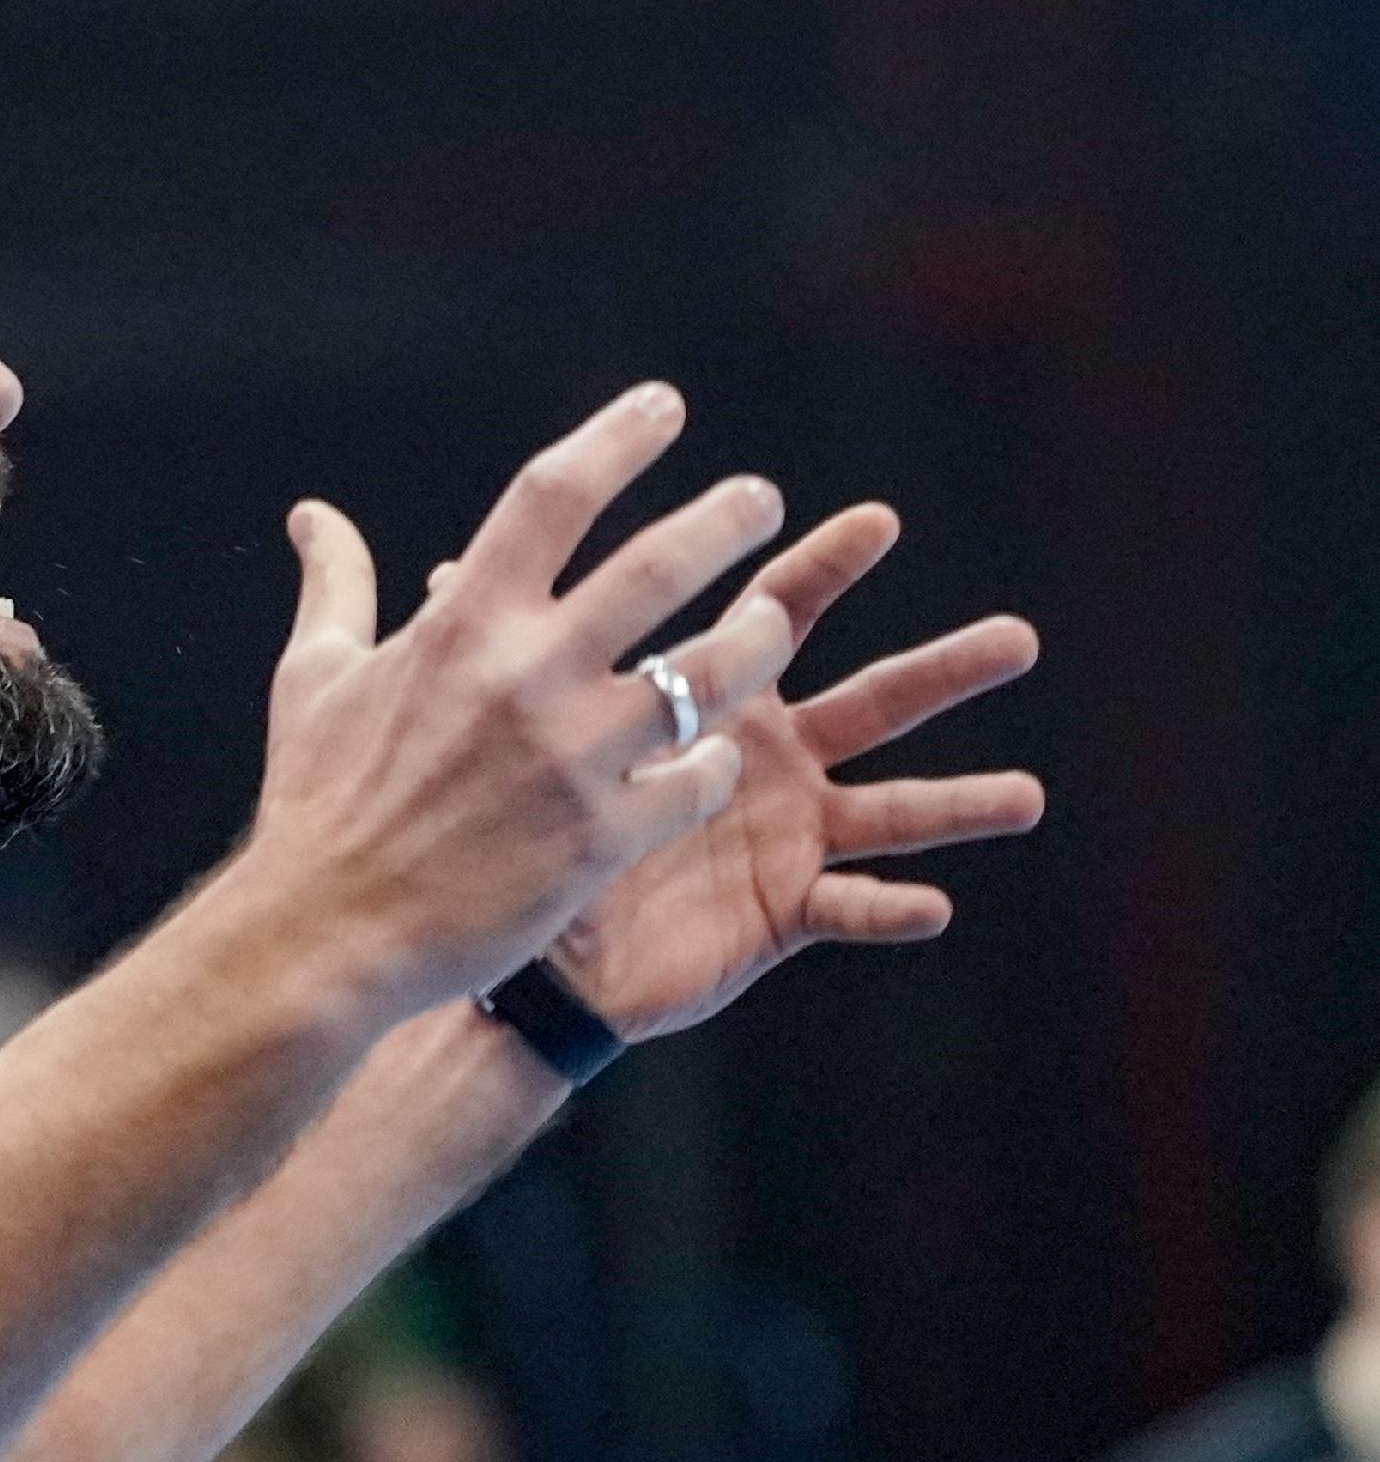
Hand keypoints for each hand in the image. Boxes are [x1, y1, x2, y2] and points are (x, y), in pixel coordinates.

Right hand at [253, 383, 798, 1012]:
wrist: (324, 935)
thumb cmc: (316, 804)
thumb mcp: (313, 679)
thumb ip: (336, 586)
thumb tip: (313, 516)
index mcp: (460, 625)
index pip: (554, 496)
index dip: (619, 438)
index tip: (665, 407)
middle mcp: (526, 676)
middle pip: (660, 565)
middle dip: (726, 520)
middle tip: (757, 501)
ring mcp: (572, 758)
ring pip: (711, 671)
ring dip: (755, 639)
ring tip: (773, 625)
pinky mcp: (602, 837)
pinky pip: (698, 778)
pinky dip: (713, 763)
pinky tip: (710, 760)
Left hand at [543, 503, 1042, 1040]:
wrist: (524, 941)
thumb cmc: (525, 824)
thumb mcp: (509, 729)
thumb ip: (494, 648)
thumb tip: (434, 569)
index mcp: (717, 703)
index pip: (777, 616)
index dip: (822, 569)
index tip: (876, 520)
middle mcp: (773, 759)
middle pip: (872, 700)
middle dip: (944, 670)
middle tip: (1019, 638)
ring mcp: (786, 835)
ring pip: (892, 810)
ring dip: (960, 801)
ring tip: (1028, 794)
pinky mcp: (781, 911)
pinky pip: (845, 911)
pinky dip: (887, 908)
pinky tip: (934, 906)